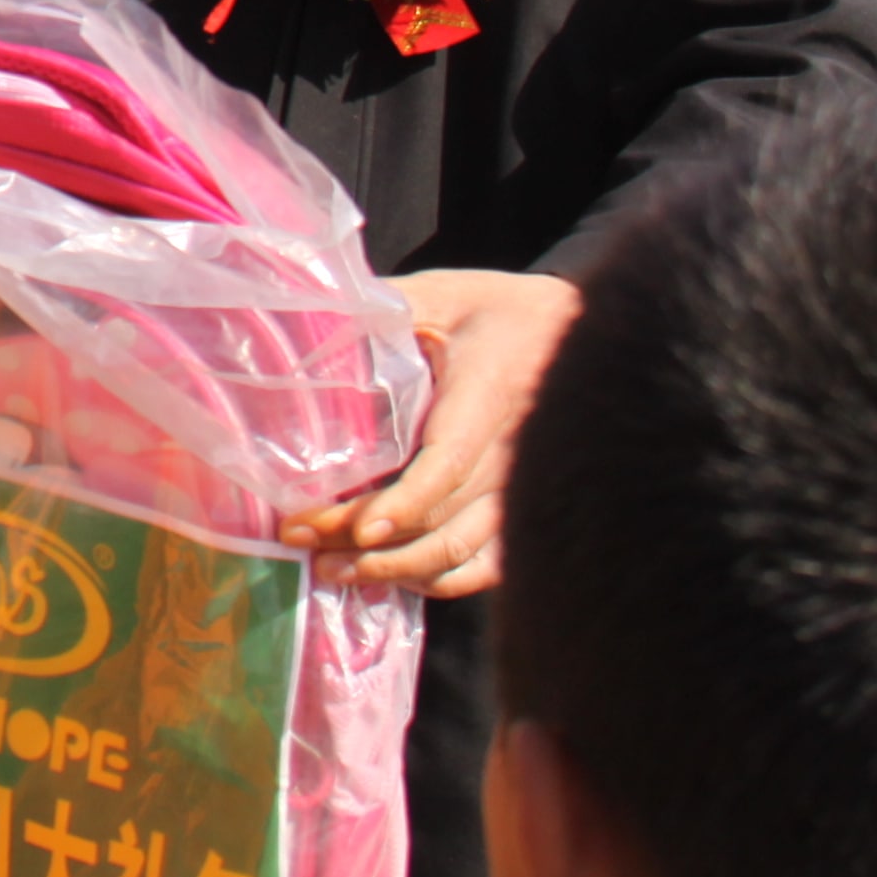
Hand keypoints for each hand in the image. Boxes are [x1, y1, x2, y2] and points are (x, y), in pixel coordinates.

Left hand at [280, 268, 583, 598]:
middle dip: (364, 540)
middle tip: (299, 538)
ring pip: (458, 553)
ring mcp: (521, 493)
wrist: (577, 334)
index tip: (361, 526)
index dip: (406, 503)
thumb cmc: (500, 313)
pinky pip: (484, 566)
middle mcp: (511, 457)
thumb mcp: (443, 296)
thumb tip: (312, 321)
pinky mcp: (523, 512)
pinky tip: (388, 577)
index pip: (449, 464)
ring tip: (329, 568)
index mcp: (488, 400)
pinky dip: (436, 581)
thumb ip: (384, 310)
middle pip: (437, 519)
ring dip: (392, 570)